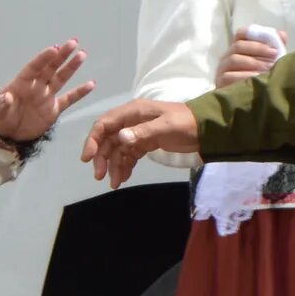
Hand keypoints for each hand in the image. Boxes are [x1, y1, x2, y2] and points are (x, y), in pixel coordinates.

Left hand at [0, 40, 93, 144]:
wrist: (8, 135)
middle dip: (61, 55)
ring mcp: (46, 96)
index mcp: (21, 84)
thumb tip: (6, 97)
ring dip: (71, 67)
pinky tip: (91, 84)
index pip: (34, 68)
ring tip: (82, 54)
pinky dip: (79, 92)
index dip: (43, 58)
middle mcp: (36, 86)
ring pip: (60, 78)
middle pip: (50, 68)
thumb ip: (2, 104)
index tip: (54, 48)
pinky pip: (69, 99)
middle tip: (73, 42)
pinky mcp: (54, 109)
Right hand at [82, 98, 197, 186]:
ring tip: (115, 184)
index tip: (88, 159)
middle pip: (108, 139)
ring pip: (118, 150)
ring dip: (114, 165)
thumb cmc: (186, 123)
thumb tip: (120, 138)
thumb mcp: (166, 126)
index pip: (105, 124)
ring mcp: (138, 132)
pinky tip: (124, 178)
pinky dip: (125, 166)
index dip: (93, 140)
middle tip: (100, 176)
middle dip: (102, 158)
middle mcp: (131, 121)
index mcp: (133, 111)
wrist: (206, 128)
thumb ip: (143, 132)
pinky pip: (129, 155)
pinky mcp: (145, 143)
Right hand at [215, 30, 284, 86]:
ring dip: (253, 62)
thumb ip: (276, 48)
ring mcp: (222, 70)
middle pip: (238, 45)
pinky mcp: (220, 83)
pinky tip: (257, 79)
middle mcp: (227, 57)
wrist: (250, 106)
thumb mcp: (270, 63)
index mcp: (239, 50)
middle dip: (258, 48)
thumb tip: (282, 34)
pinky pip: (229, 76)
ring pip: (234, 59)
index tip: (270, 39)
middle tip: (275, 54)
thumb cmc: (260, 81)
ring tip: (268, 68)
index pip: (240, 34)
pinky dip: (244, 76)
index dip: (253, 33)